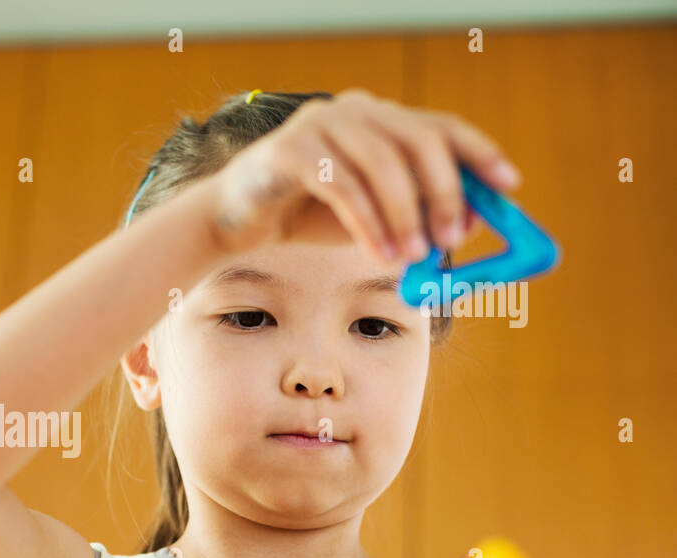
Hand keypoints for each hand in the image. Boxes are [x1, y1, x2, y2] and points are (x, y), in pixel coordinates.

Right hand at [207, 88, 520, 264]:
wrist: (238, 220)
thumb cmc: (310, 216)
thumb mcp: (376, 215)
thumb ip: (416, 212)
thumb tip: (471, 225)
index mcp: (381, 119)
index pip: (441, 126)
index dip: (479, 154)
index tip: (508, 186)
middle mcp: (355, 111)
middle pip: (417, 141)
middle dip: (443, 193)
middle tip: (453, 239)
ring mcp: (320, 123)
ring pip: (381, 164)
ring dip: (404, 217)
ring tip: (410, 258)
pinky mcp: (290, 150)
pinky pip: (342, 187)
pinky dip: (366, 224)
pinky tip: (376, 252)